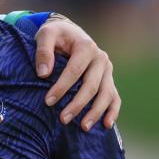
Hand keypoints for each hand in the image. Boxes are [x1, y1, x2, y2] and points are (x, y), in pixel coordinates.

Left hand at [34, 14, 119, 130]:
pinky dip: (112, 111)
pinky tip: (106, 124)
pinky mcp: (108, 78)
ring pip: (106, 94)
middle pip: (91, 86)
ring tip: (83, 127)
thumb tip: (43, 74)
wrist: (68, 32)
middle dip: (77, 104)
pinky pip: (114, 97)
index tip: (48, 101)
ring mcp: (107, 70)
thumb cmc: (55, 34)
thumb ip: (43, 51)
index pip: (74, 71)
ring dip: (96, 112)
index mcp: (86, 46)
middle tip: (63, 119)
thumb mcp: (46, 35)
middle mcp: (101, 58)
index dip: (62, 87)